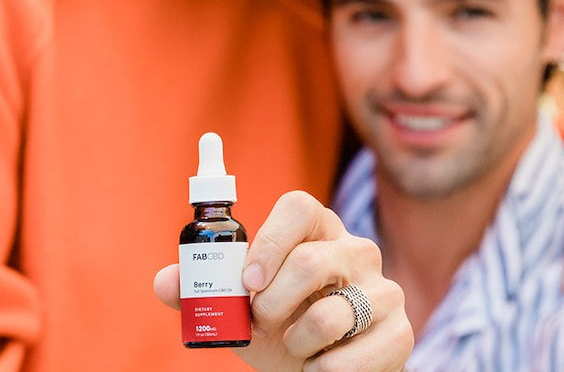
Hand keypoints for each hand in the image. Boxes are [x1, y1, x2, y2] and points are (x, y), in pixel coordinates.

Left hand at [154, 191, 413, 371]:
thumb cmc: (281, 328)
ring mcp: (384, 291)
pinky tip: (319, 368)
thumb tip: (163, 282)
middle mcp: (357, 251)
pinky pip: (351, 357)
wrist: (322, 371)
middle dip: (271, 304)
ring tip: (294, 347)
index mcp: (317, 230)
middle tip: (261, 322)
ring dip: (295, 343)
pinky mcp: (400, 333)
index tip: (247, 281)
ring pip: (330, 314)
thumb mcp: (241, 310)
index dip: (269, 241)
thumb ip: (203, 292)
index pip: (299, 206)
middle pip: (311, 261)